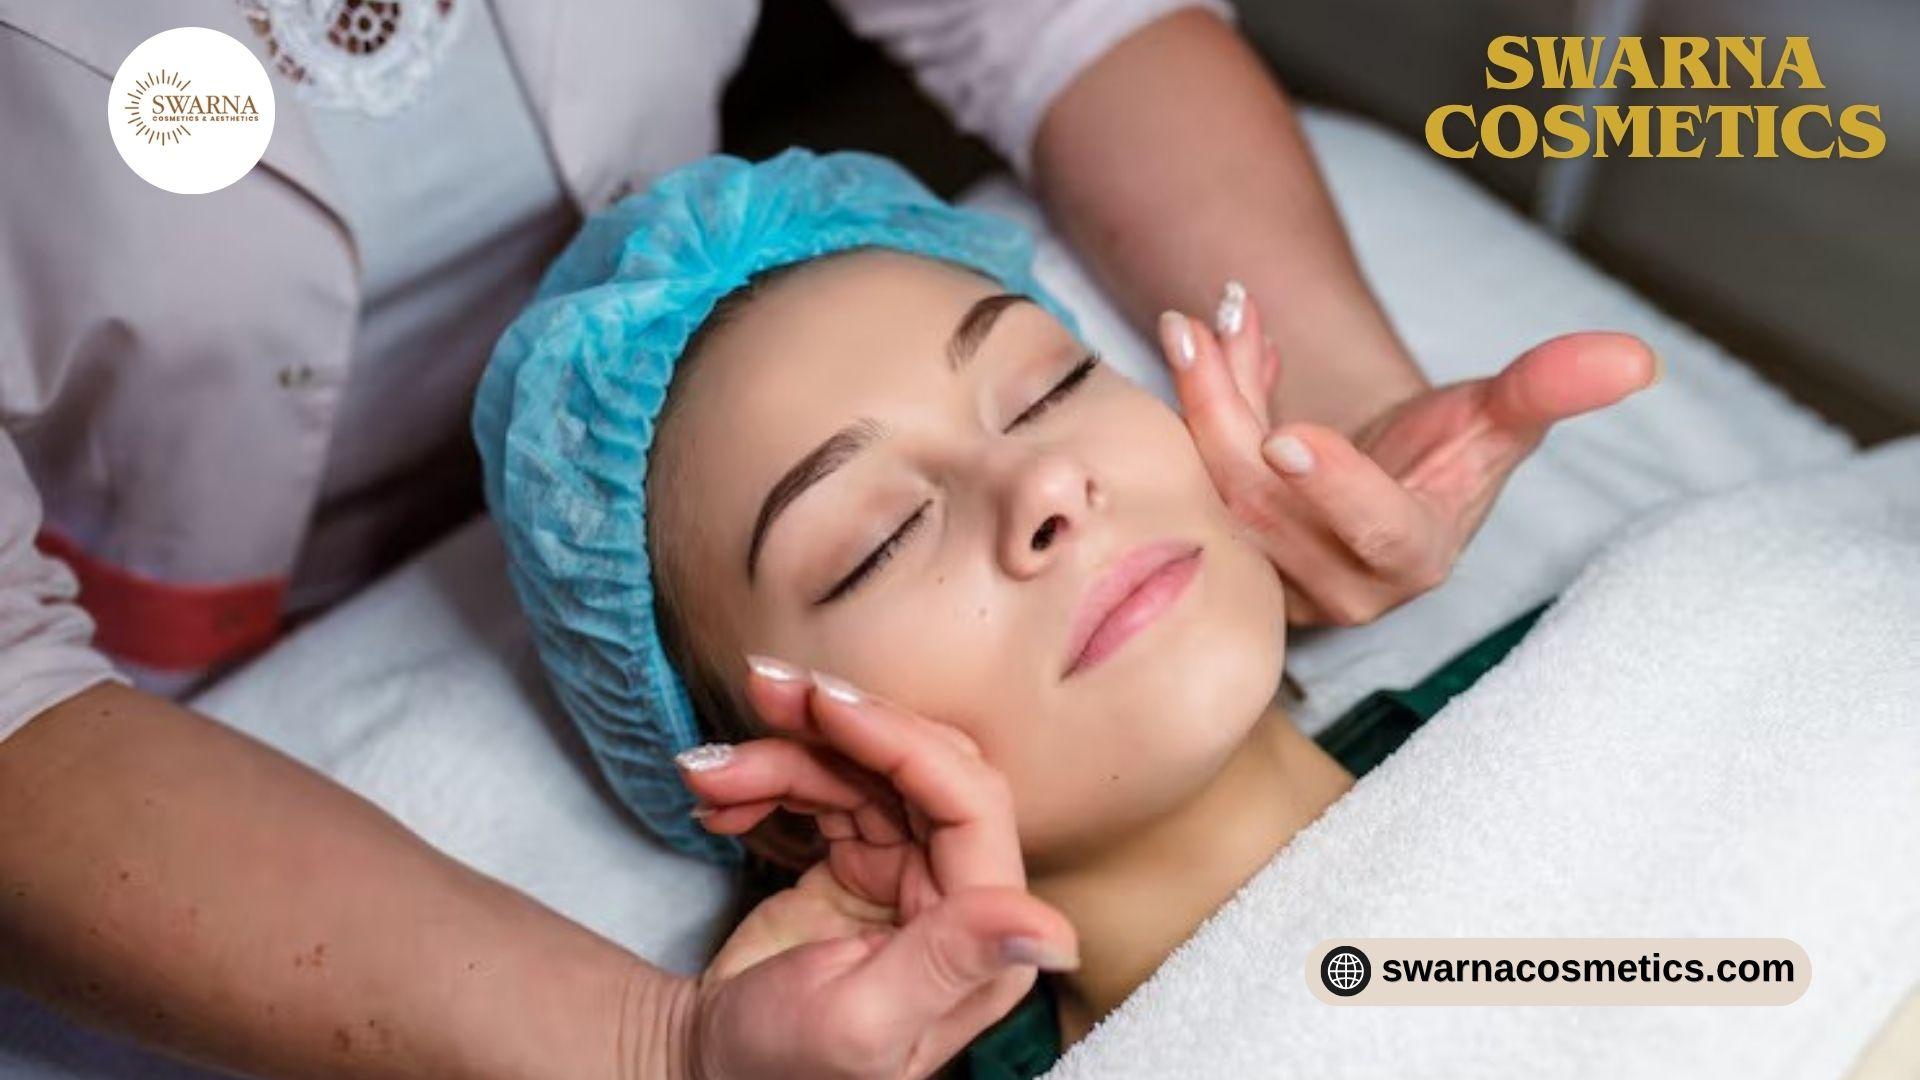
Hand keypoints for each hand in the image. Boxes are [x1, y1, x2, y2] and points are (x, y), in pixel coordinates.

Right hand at [672, 661, 1077, 1079]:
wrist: (702, 1068)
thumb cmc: (781, 1069)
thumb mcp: (863, 1023)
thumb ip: (951, 964)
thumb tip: (1056, 934)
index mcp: (982, 936)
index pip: (968, 801)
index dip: (901, 739)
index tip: (825, 704)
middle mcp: (957, 893)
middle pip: (916, 766)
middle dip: (838, 725)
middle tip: (764, 688)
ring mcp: (906, 870)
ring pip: (859, 768)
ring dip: (779, 755)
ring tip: (705, 775)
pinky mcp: (858, 858)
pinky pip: (821, 787)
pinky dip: (763, 782)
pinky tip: (714, 802)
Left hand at [1159, 284, 1657, 625]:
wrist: (1383, 481)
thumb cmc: (1446, 453)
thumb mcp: (1499, 417)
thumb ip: (1552, 388)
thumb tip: (1636, 357)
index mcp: (1414, 562)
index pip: (1376, 532)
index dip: (1335, 488)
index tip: (1286, 435)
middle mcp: (1339, 586)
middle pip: (1271, 503)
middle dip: (1231, 407)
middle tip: (1209, 325)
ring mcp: (1274, 579)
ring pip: (1220, 489)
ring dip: (1208, 398)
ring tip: (1208, 319)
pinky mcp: (1225, 559)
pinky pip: (1195, 483)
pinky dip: (1201, 408)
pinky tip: (1215, 344)